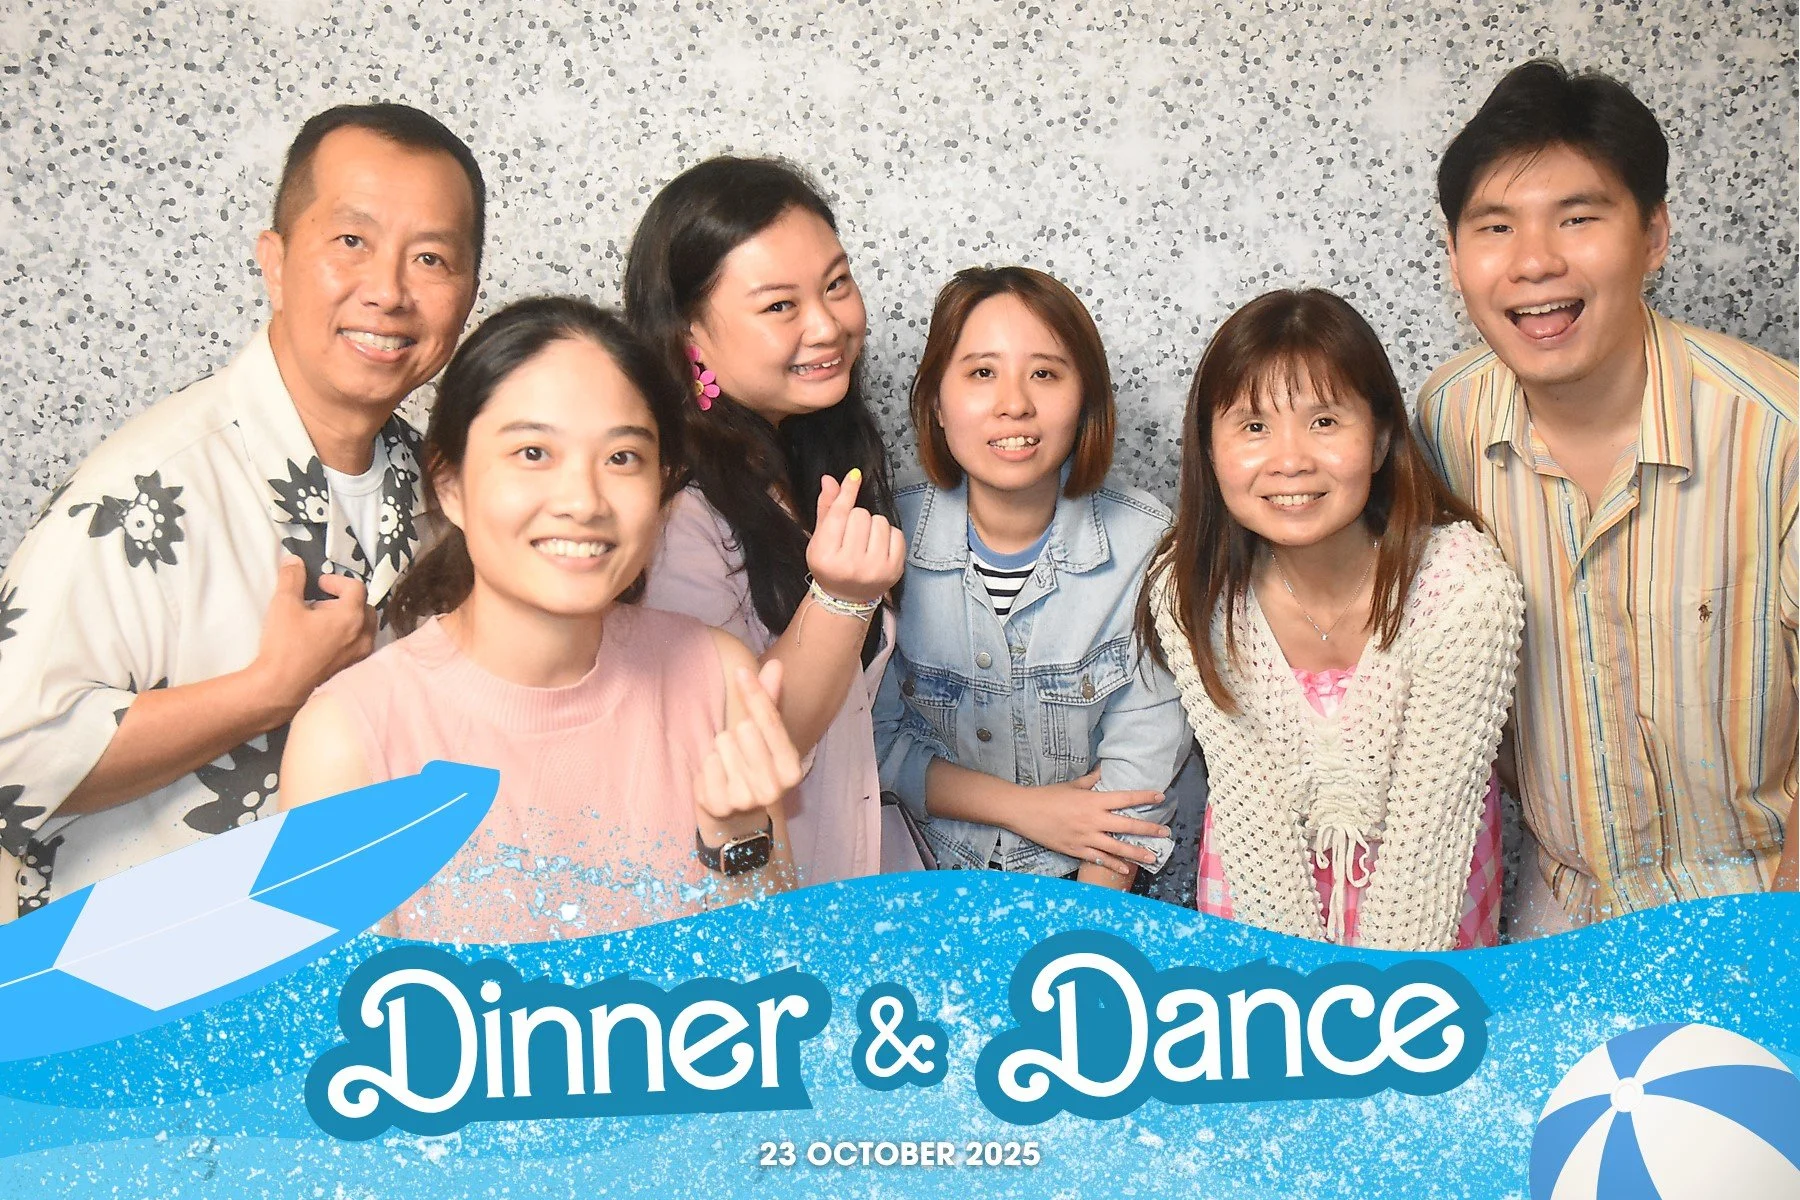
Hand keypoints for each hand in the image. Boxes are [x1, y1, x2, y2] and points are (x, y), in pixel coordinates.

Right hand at [250, 557, 375, 718]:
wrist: (280, 689)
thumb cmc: (284, 645)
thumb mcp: (284, 605)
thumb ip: (291, 578)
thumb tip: (294, 560)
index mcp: (351, 617)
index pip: (356, 588)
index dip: (337, 581)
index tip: (319, 584)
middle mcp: (363, 636)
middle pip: (365, 608)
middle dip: (344, 600)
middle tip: (320, 603)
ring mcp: (360, 656)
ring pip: (364, 629)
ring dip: (346, 620)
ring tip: (319, 623)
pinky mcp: (352, 670)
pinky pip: (358, 646)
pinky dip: (346, 638)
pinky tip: (322, 642)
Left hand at [694, 660, 803, 830]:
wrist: (737, 820)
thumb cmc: (752, 768)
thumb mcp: (765, 738)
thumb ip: (769, 702)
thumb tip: (775, 664)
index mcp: (792, 768)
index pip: (770, 721)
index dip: (754, 694)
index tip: (741, 672)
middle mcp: (775, 787)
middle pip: (744, 730)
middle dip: (736, 733)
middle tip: (739, 752)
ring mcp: (747, 799)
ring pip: (723, 744)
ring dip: (721, 751)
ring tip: (728, 768)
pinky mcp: (720, 805)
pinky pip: (707, 764)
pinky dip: (707, 768)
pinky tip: (717, 781)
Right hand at [806, 468, 904, 606]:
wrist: (846, 599)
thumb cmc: (831, 565)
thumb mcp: (820, 539)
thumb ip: (827, 508)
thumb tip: (829, 479)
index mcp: (825, 556)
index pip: (839, 515)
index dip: (847, 492)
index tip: (855, 476)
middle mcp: (850, 565)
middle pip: (860, 515)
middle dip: (857, 518)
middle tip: (852, 535)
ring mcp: (874, 570)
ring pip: (880, 521)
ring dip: (873, 525)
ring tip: (865, 541)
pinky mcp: (894, 571)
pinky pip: (896, 533)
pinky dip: (888, 535)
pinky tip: (878, 547)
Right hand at [1011, 769, 1168, 876]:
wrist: (1025, 811)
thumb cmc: (1048, 796)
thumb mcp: (1072, 785)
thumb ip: (1091, 781)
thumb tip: (1104, 771)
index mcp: (1093, 800)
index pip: (1125, 798)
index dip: (1144, 798)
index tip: (1160, 797)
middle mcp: (1093, 820)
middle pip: (1127, 826)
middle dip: (1149, 830)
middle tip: (1165, 833)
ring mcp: (1085, 837)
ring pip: (1117, 847)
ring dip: (1137, 853)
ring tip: (1153, 857)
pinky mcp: (1076, 850)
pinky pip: (1099, 859)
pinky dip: (1113, 865)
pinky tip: (1125, 869)